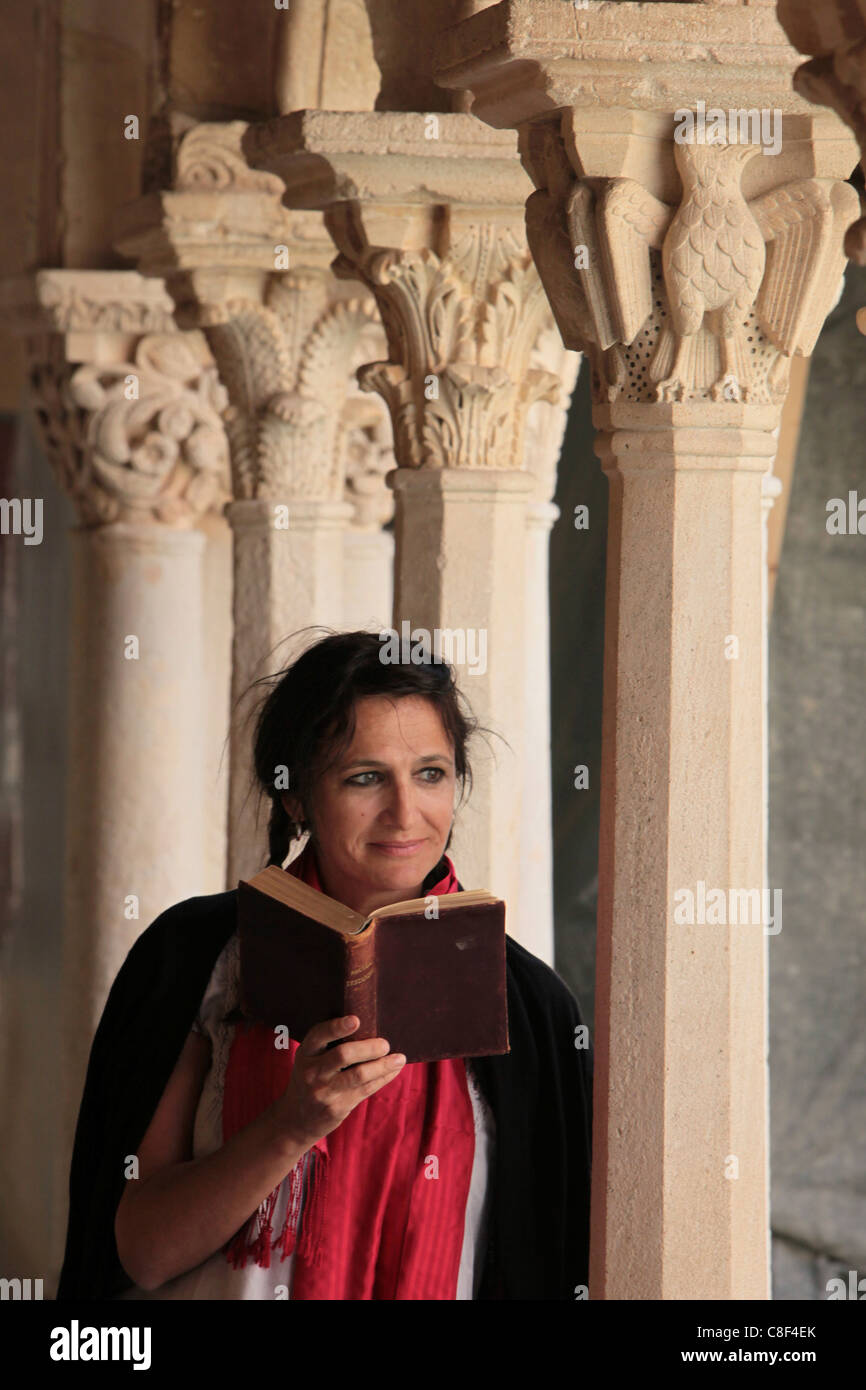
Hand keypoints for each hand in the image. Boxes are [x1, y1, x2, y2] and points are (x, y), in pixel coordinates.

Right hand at [270, 1016, 405, 1150]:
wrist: (296, 1119)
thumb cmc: (310, 1079)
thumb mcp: (309, 1060)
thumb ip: (329, 1045)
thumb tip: (369, 1027)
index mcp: (305, 1053)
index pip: (319, 1035)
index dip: (337, 1027)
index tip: (356, 1020)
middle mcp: (312, 1072)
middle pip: (343, 1055)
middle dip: (369, 1047)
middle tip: (385, 1044)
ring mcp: (324, 1091)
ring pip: (359, 1075)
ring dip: (383, 1065)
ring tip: (399, 1058)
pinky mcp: (337, 1107)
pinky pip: (365, 1090)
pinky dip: (383, 1078)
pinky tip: (393, 1071)